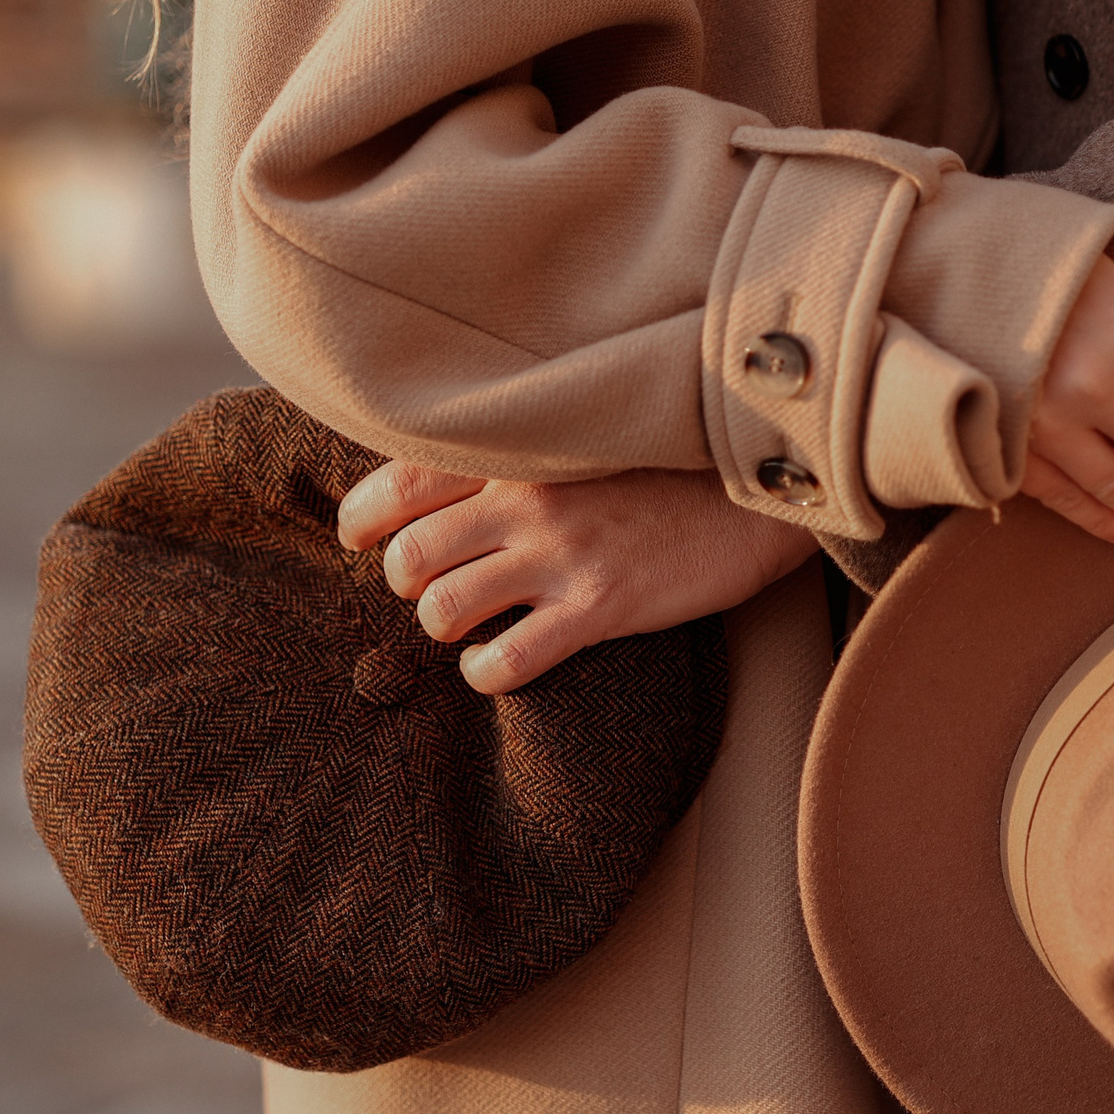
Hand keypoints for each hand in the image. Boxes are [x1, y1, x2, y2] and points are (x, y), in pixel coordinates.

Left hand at [338, 464, 815, 693]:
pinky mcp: (598, 606)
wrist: (754, 493)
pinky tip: (499, 665)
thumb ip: (518, 453)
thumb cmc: (667, 469)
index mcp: (520, 452)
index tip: (358, 536)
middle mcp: (528, 499)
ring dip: (444, 628)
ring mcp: (562, 554)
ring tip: (470, 628)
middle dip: (406, 583)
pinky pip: (507, 659)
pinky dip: (486, 673)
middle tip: (433, 589)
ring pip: (444, 608)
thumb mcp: (585, 441)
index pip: (403, 481)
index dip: (363, 517)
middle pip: (410, 554)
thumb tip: (447, 484)